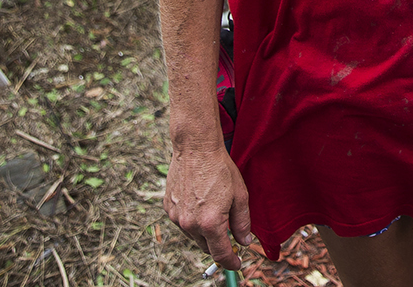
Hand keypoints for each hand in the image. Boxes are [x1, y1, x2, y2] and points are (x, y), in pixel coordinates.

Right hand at [165, 141, 254, 268]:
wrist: (195, 148)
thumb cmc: (220, 169)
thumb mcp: (240, 196)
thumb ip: (242, 222)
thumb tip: (244, 241)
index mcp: (210, 223)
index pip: (221, 254)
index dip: (231, 262)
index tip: (237, 264)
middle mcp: (190, 224)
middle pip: (206, 247)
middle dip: (219, 246)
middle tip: (230, 237)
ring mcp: (176, 217)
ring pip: (194, 235)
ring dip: (205, 232)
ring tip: (214, 211)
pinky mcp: (168, 208)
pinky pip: (183, 222)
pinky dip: (193, 220)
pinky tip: (200, 204)